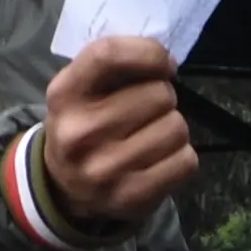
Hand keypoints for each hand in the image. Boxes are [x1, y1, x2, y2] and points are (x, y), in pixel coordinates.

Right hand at [35, 37, 196, 230]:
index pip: (110, 54)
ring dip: (173, 128)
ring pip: (177, 128)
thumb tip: (167, 64)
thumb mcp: (81, 87)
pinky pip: (185, 161)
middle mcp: (79, 132)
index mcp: (65, 95)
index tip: (163, 65)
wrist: (66, 187)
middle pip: (159, 94)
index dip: (149, 54)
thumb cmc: (84, 123)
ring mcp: (105, 169)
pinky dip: (180, 157)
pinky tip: (159, 158)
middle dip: (162, 98)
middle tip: (147, 111)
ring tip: (152, 135)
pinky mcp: (131, 197)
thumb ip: (116, 64)